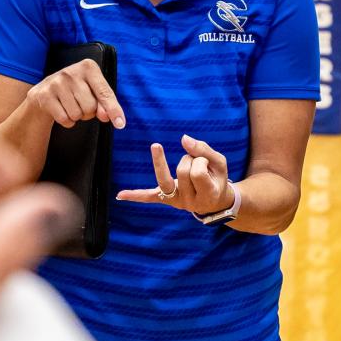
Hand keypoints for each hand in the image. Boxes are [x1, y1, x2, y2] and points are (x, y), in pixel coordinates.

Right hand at [27, 57, 125, 129]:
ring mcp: (56, 82)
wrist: (45, 91)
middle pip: (91, 107)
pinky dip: (66, 121)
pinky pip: (64, 119)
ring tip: (71, 105)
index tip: (120, 124)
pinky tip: (62, 110)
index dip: (114, 110)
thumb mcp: (92, 91)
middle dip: (88, 112)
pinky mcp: (45, 95)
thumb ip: (104, 103)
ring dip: (77, 117)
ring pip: (77, 114)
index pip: (104, 93)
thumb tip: (106, 116)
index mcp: (88, 67)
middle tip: (81, 104)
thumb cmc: (75, 90)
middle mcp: (71, 72)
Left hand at [118, 136, 233, 216]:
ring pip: (165, 181)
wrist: (216, 202)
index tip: (205, 160)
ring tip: (162, 150)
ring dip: (164, 164)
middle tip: (196, 162)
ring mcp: (177, 203)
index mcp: (208, 194)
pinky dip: (136, 196)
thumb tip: (183, 138)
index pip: (198, 172)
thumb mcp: (219, 163)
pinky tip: (120, 195)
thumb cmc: (218, 178)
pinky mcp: (166, 200)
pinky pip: (150, 198)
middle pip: (181, 173)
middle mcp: (191, 202)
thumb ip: (203, 149)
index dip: (199, 160)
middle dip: (188, 160)